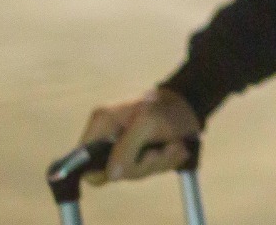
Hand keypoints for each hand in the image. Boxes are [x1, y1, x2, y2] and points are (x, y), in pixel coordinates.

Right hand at [79, 86, 199, 184]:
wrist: (192, 101)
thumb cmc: (168, 107)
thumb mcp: (148, 123)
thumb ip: (127, 148)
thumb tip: (111, 174)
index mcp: (102, 123)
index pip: (83, 161)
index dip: (101, 169)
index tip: (127, 163)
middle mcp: (108, 136)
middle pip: (111, 173)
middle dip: (141, 166)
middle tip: (158, 151)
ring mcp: (124, 145)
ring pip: (132, 173)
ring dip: (158, 162)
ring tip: (173, 145)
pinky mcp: (140, 151)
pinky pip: (147, 169)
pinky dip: (164, 162)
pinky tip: (175, 147)